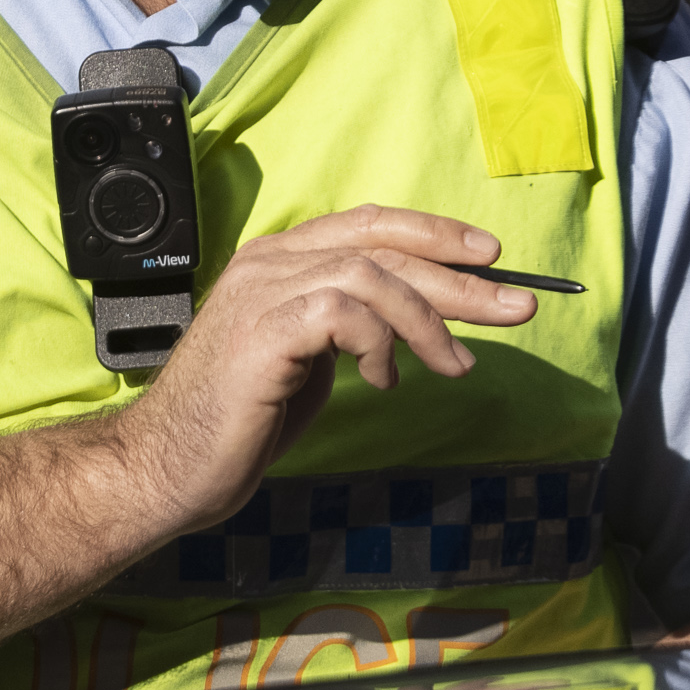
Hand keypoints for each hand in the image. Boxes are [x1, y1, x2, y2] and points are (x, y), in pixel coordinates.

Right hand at [110, 206, 537, 538]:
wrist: (170, 466)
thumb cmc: (239, 421)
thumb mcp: (309, 359)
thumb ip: (349, 328)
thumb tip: (417, 322)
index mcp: (278, 260)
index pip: (369, 223)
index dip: (434, 232)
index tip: (491, 255)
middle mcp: (269, 262)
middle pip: (383, 246)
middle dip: (461, 277)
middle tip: (519, 306)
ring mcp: (262, 292)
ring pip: (372, 275)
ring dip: (429, 321)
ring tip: (456, 365)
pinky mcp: (262, 331)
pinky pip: (345, 313)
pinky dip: (380, 344)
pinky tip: (382, 381)